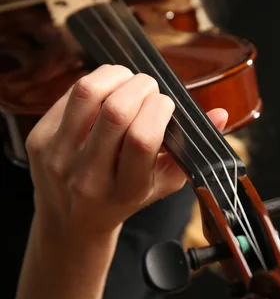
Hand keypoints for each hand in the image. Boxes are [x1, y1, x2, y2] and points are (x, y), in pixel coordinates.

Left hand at [26, 64, 227, 236]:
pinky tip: (105, 92)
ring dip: (116, 76)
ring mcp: (59, 157)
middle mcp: (88, 177)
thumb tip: (222, 114)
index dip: (159, 109)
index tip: (166, 105)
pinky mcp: (38, 140)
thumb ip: (191, 151)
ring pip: (87, 94)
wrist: (71, 222)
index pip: (142, 138)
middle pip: (115, 111)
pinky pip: (69, 95)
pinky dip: (94, 84)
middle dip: (141, 87)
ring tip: (128, 81)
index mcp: (124, 190)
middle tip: (149, 89)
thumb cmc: (122, 199)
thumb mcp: (161, 185)